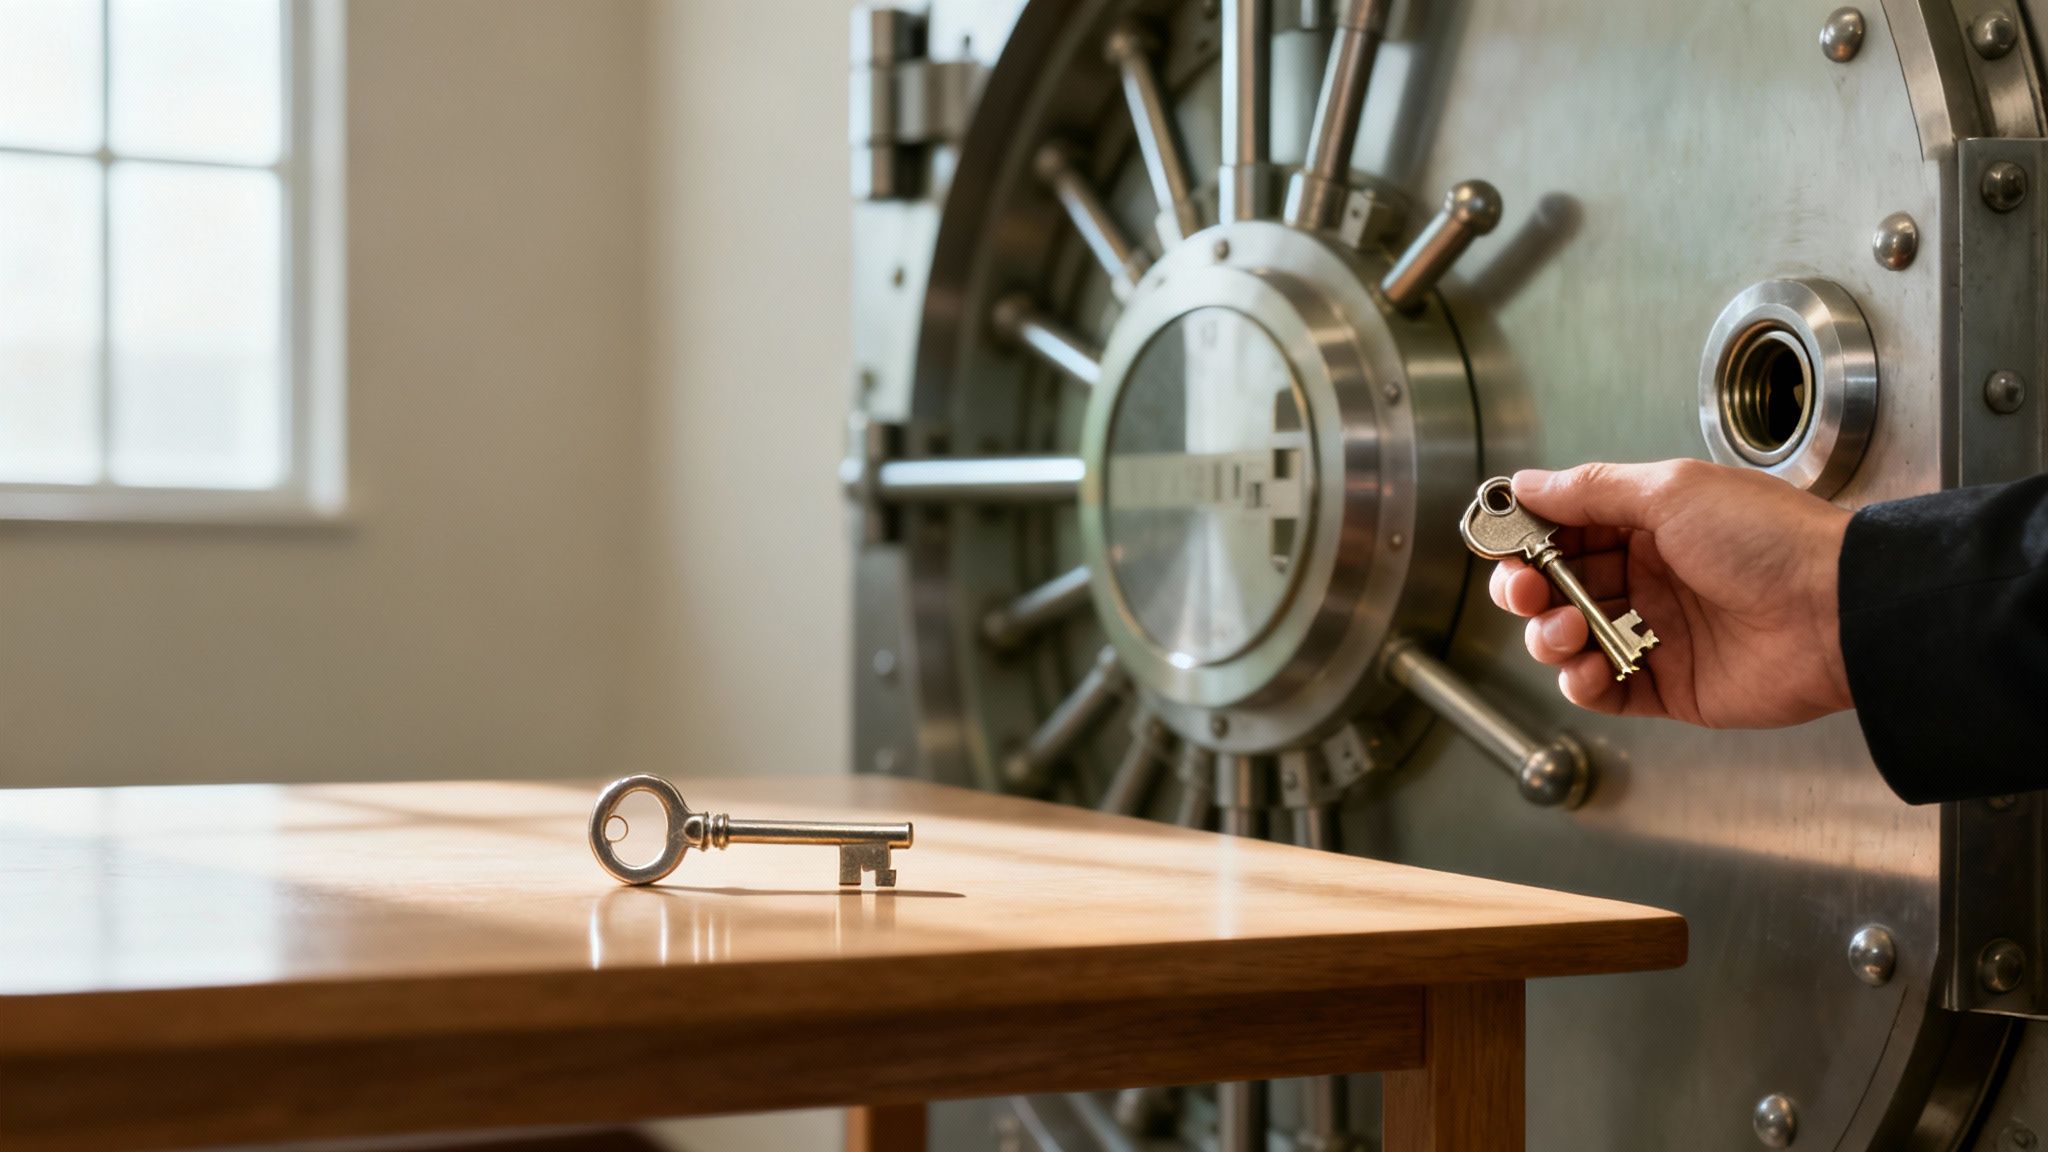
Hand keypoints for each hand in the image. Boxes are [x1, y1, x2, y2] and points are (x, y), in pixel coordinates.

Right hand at [1488, 459, 1854, 727]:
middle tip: (1524, 590)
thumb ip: (1591, 490)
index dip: (1525, 539)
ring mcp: (1656, 633)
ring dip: (1550, 637)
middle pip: (1555, 589)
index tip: (1501, 544)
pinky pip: (1603, 691)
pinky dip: (1582, 683)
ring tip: (1566, 631)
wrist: (1838, 609)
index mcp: (1646, 525)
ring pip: (1568, 641)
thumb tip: (1527, 484)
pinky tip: (1588, 668)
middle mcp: (1647, 578)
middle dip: (1525, 590)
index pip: (1562, 531)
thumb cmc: (1769, 539)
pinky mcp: (1669, 686)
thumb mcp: (1670, 491)